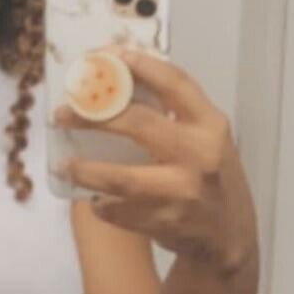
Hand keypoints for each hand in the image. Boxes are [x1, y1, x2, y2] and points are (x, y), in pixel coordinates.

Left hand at [53, 45, 257, 275]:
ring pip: (121, 177)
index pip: (173, 82)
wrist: (229, 236)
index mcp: (210, 124)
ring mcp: (183, 191)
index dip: (138, 65)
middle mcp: (199, 154)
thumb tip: (117, 81)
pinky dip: (101, 205)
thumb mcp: (207, 138)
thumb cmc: (212, 178)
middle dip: (93, 114)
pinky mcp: (166, 223)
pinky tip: (95, 200)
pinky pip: (119, 211)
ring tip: (67, 165)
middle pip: (137, 123)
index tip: (105, 57)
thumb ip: (175, 113)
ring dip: (87, 170)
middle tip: (63, 113)